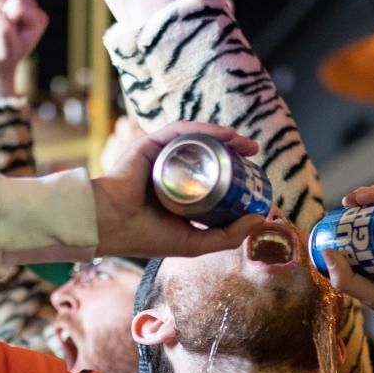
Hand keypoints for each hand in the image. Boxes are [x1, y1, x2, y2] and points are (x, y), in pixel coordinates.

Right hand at [91, 122, 264, 259]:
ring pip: (195, 141)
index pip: (209, 177)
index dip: (233, 171)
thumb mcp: (196, 242)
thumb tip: (261, 220)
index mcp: (178, 193)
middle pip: (206, 154)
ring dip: (222, 136)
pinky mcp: (150, 144)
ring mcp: (159, 157)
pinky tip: (224, 133)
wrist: (112, 225)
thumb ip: (228, 236)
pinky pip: (180, 132)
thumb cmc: (147, 236)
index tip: (253, 172)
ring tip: (243, 141)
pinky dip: (203, 129)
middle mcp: (169, 171)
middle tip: (253, 150)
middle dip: (232, 149)